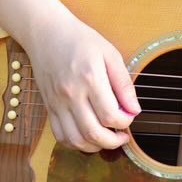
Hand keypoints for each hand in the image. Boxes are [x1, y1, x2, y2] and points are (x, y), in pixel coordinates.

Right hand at [0, 0, 140, 151]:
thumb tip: (134, 109)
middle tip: (123, 136)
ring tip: (108, 138)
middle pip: (93, 134)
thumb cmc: (81, 41)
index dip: (125, 122)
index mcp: (90, 79)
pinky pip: (60, 136)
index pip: (110, 115)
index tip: (131, 116)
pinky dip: (76, 143)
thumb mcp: (110, 54)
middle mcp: (71, 95)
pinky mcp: (48, 107)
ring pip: (75, 140)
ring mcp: (57, 103)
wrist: (47, 34)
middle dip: (113, 142)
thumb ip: (123, 83)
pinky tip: (88, 137)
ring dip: (95, 146)